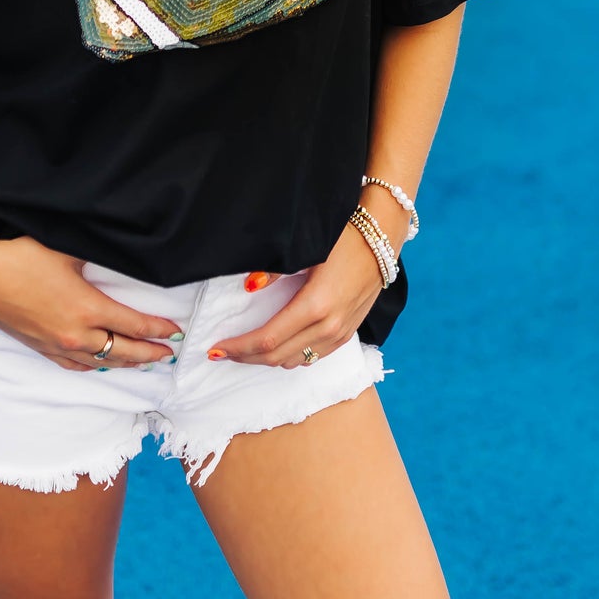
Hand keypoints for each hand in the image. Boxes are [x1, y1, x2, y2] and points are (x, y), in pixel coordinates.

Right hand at [0, 235, 181, 372]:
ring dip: (126, 363)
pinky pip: (75, 365)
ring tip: (144, 361)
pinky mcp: (41, 347)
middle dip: (149, 352)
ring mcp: (57, 344)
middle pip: (123, 350)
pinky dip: (95, 366)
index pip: (134, 325)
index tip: (175, 332)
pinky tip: (101, 365)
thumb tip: (119, 254)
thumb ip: (97, 256)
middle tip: (168, 353)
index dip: (158, 329)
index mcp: (87, 308)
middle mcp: (76, 333)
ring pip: (101, 362)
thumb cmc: (22, 255)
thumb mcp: (68, 249)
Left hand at [208, 225, 384, 368]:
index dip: (239, 348)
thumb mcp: (308, 249)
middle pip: (278, 357)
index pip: (267, 340)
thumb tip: (248, 286)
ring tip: (244, 349)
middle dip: (245, 357)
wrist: (383, 237)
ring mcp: (340, 333)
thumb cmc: (344, 236)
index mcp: (315, 306)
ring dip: (267, 360)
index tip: (215, 348)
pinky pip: (313, 357)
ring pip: (295, 362)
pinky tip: (278, 346)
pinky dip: (290, 357)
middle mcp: (329, 327)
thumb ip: (275, 270)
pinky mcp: (348, 333)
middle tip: (221, 352)